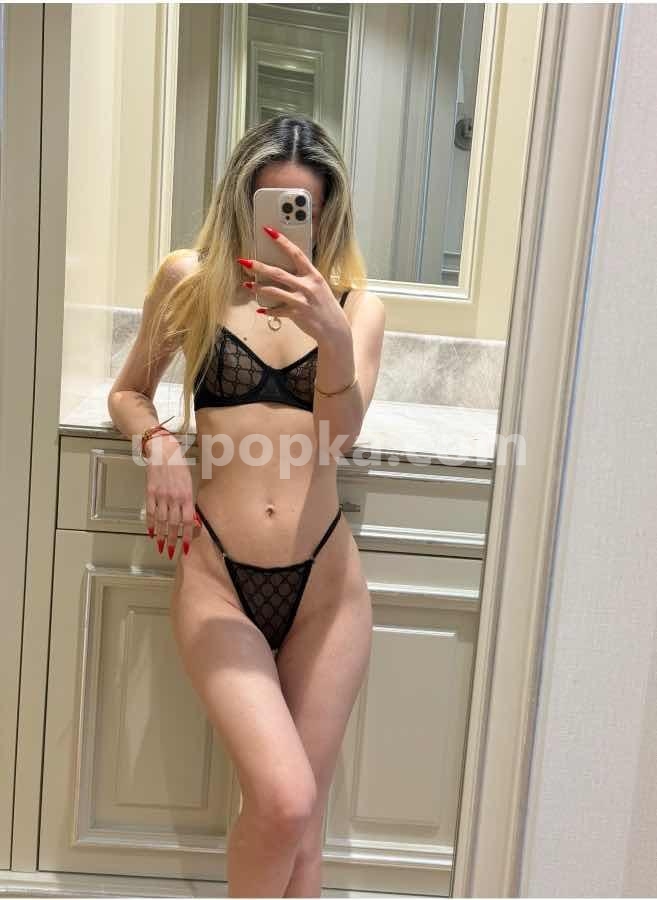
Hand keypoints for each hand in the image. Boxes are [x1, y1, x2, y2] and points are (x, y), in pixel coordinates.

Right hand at [144, 434, 198, 559]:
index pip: (188, 521)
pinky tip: (150, 533)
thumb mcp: (189, 481)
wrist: (163, 450)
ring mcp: (161, 495)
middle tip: (171, 553)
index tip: (186, 547)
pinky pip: (149, 512)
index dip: (187, 535)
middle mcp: (174, 497)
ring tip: (161, 547)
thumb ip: (189, 500)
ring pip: (160, 521)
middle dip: (173, 540)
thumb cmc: (179, 464)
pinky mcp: (150, 492)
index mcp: (186, 494)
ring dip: (160, 536)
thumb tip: (192, 519)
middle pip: (173, 524)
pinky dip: (149, 523)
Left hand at [238, 226, 349, 343]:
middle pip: (278, 273)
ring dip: (257, 288)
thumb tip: (284, 270)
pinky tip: (260, 309)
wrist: (334, 328)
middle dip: (259, 266)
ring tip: (246, 284)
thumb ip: (304, 277)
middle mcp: (307, 286)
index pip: (296, 253)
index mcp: (314, 275)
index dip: (282, 241)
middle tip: (244, 261)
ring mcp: (301, 301)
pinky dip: (268, 310)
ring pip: (274, 291)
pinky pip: (277, 311)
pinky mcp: (296, 314)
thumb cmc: (325, 305)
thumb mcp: (318, 286)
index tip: (268, 231)